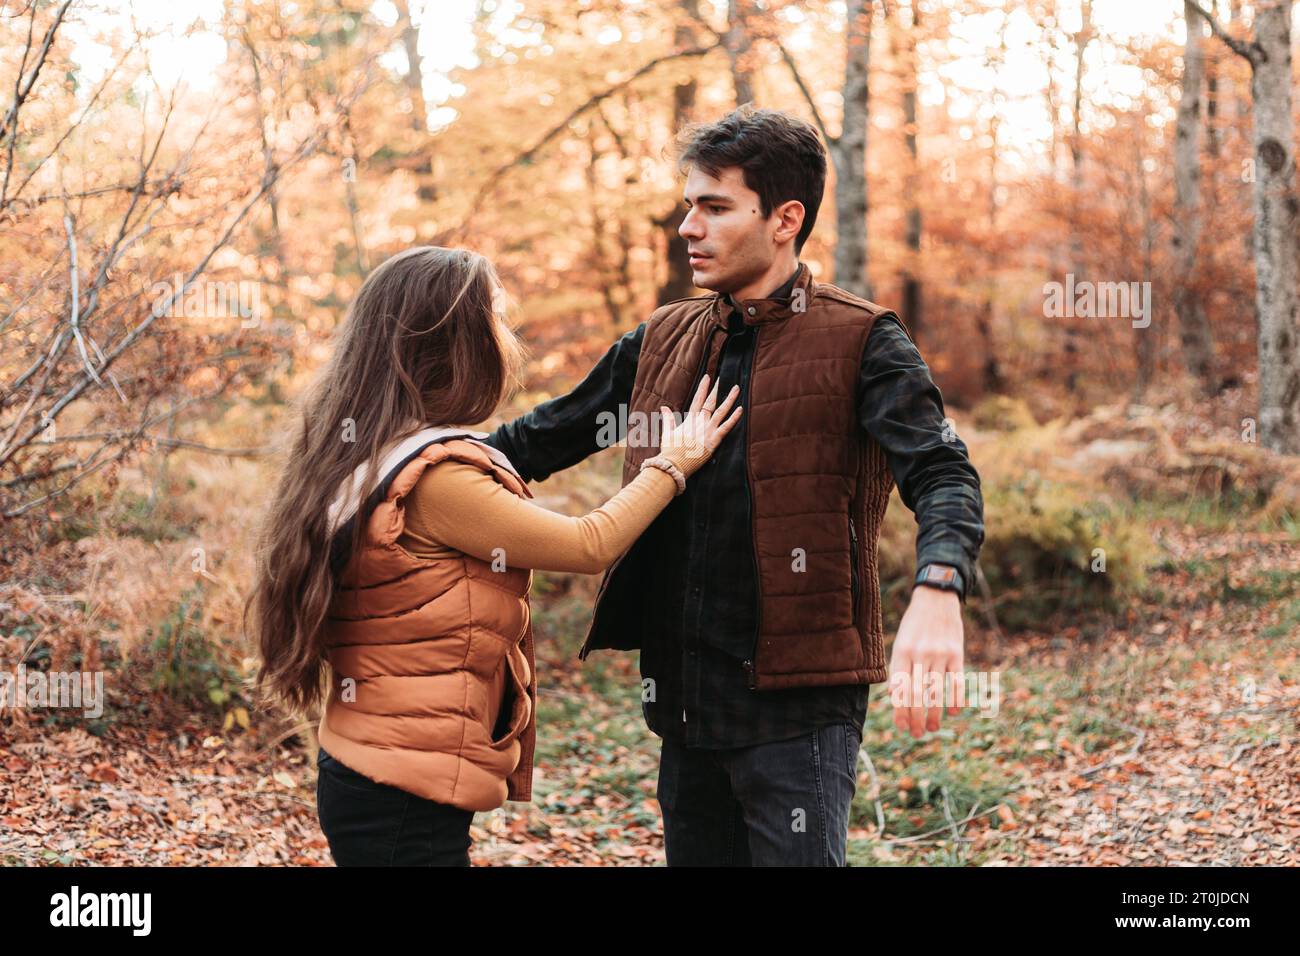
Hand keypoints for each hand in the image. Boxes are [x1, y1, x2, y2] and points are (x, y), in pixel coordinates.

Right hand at [658, 373, 742, 466]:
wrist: (675, 463)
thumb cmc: (671, 450)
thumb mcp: (668, 433)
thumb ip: (668, 419)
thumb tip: (663, 408)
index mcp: (690, 420)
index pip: (697, 399)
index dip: (703, 387)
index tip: (707, 377)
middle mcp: (700, 422)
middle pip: (710, 402)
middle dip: (716, 389)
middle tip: (723, 378)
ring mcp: (708, 430)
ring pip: (721, 411)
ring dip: (730, 399)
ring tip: (737, 388)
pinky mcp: (714, 440)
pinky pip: (727, 427)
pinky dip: (734, 418)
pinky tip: (741, 409)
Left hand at [887, 585, 965, 738]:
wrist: (936, 598)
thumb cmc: (914, 624)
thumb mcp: (900, 641)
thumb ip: (899, 667)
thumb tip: (895, 698)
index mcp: (902, 652)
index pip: (900, 688)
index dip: (900, 710)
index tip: (901, 727)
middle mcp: (920, 654)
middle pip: (918, 694)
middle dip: (916, 718)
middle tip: (916, 734)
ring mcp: (940, 654)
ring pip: (937, 692)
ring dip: (934, 714)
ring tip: (932, 729)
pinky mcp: (956, 653)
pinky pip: (956, 681)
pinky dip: (956, 699)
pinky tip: (954, 712)